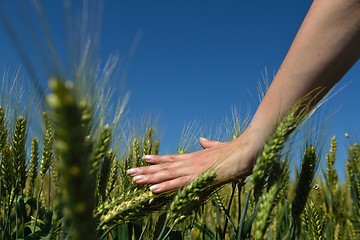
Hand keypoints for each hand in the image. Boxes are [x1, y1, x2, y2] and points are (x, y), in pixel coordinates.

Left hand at [127, 134, 257, 193]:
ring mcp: (193, 169)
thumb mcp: (219, 148)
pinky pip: (179, 183)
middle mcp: (189, 162)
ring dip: (149, 178)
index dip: (157, 160)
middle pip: (164, 167)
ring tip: (134, 179)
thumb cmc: (235, 151)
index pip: (171, 159)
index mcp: (194, 157)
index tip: (144, 159)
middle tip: (129, 172)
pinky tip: (153, 190)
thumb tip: (202, 139)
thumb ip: (209, 145)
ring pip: (166, 174)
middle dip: (146, 170)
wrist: (247, 149)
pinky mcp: (199, 177)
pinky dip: (165, 186)